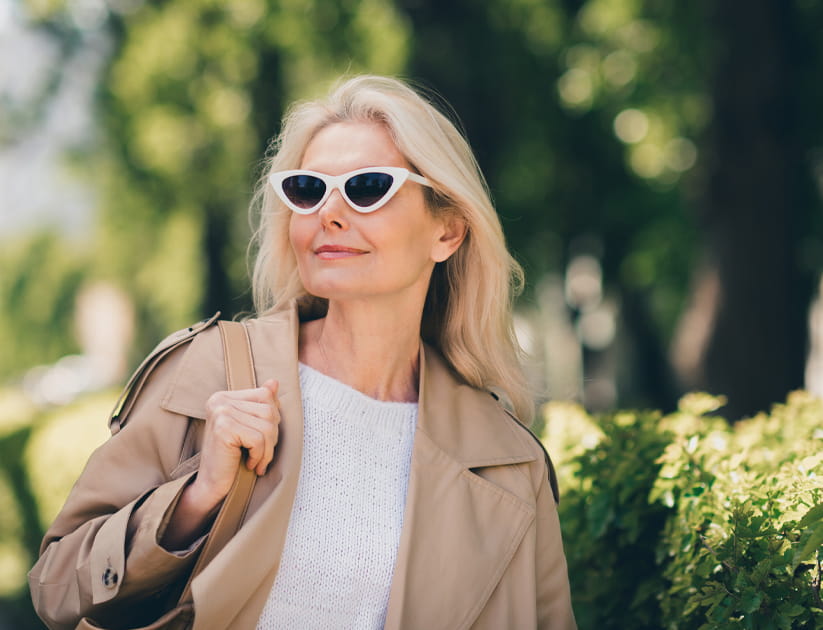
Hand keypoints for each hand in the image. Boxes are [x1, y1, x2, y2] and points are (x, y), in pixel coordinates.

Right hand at [190, 378, 279, 508]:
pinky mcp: (223, 428)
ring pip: (266, 426)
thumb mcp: (249, 427)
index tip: (263, 439)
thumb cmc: (232, 457)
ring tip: (256, 461)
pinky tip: (250, 464)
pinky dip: (260, 456)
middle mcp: (220, 400)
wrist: (212, 485)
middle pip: (269, 411)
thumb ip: (261, 404)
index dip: (272, 420)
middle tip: (260, 453)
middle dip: (271, 436)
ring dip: (267, 450)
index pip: (265, 395)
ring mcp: (220, 412)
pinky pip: (258, 439)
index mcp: (224, 396)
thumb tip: (274, 382)